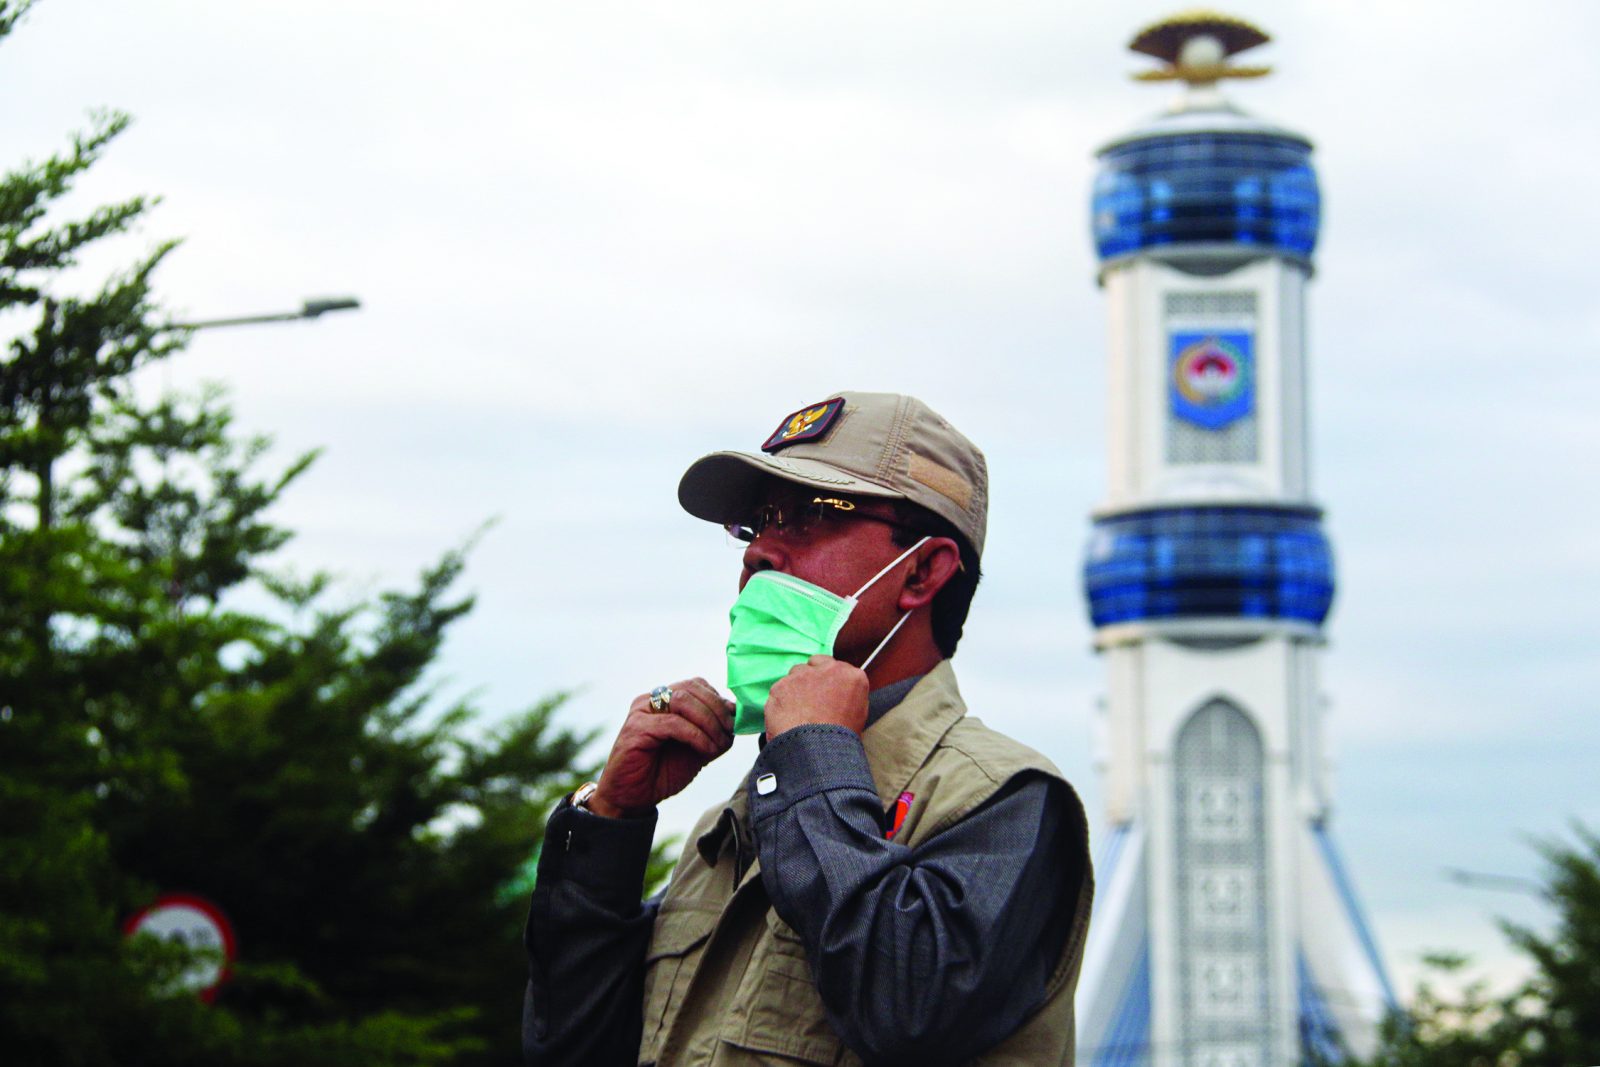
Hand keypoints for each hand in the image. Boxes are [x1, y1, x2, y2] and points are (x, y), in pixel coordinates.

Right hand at [589, 678, 734, 818]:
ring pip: (683, 701)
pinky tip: (707, 750)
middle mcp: (650, 700)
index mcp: (663, 700)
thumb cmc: (662, 772)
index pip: (697, 684)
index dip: (719, 701)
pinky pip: (673, 723)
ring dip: (708, 722)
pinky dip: (697, 736)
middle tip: (729, 734)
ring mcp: (641, 711)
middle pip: (691, 688)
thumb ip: (713, 730)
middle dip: (717, 711)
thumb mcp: (697, 748)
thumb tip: (736, 714)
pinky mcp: (636, 728)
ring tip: (718, 744)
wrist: (633, 798)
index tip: (733, 723)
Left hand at [764, 655, 868, 739]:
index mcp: (852, 677)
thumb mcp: (858, 715)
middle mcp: (828, 670)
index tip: (823, 691)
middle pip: (814, 665)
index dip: (826, 679)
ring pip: (794, 675)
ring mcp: (803, 675)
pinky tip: (786, 718)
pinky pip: (779, 691)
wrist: (817, 749)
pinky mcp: (782, 685)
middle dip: (810, 678)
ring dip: (794, 689)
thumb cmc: (839, 739)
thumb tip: (836, 695)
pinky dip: (780, 702)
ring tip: (797, 713)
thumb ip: (847, 695)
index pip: (835, 666)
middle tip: (809, 701)